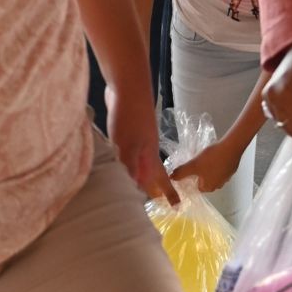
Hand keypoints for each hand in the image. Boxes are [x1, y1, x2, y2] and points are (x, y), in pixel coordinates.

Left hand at [107, 81, 170, 198]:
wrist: (127, 83)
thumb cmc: (128, 116)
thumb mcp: (127, 146)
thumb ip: (129, 168)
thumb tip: (132, 191)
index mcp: (148, 154)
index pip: (161, 180)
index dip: (168, 194)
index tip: (176, 207)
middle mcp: (144, 148)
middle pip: (149, 172)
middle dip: (153, 187)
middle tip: (157, 201)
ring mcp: (134, 137)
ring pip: (136, 161)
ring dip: (135, 174)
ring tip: (131, 186)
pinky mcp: (123, 129)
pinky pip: (124, 150)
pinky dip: (122, 159)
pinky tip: (114, 162)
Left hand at [172, 138, 240, 197]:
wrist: (231, 147)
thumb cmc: (212, 158)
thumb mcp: (193, 165)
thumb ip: (181, 172)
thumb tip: (171, 178)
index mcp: (208, 187)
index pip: (196, 187)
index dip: (191, 179)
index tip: (189, 170)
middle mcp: (218, 186)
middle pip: (204, 182)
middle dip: (200, 174)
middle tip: (196, 163)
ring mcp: (226, 179)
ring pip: (213, 175)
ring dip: (208, 169)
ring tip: (205, 158)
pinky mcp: (231, 170)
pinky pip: (220, 170)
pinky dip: (217, 164)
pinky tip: (215, 156)